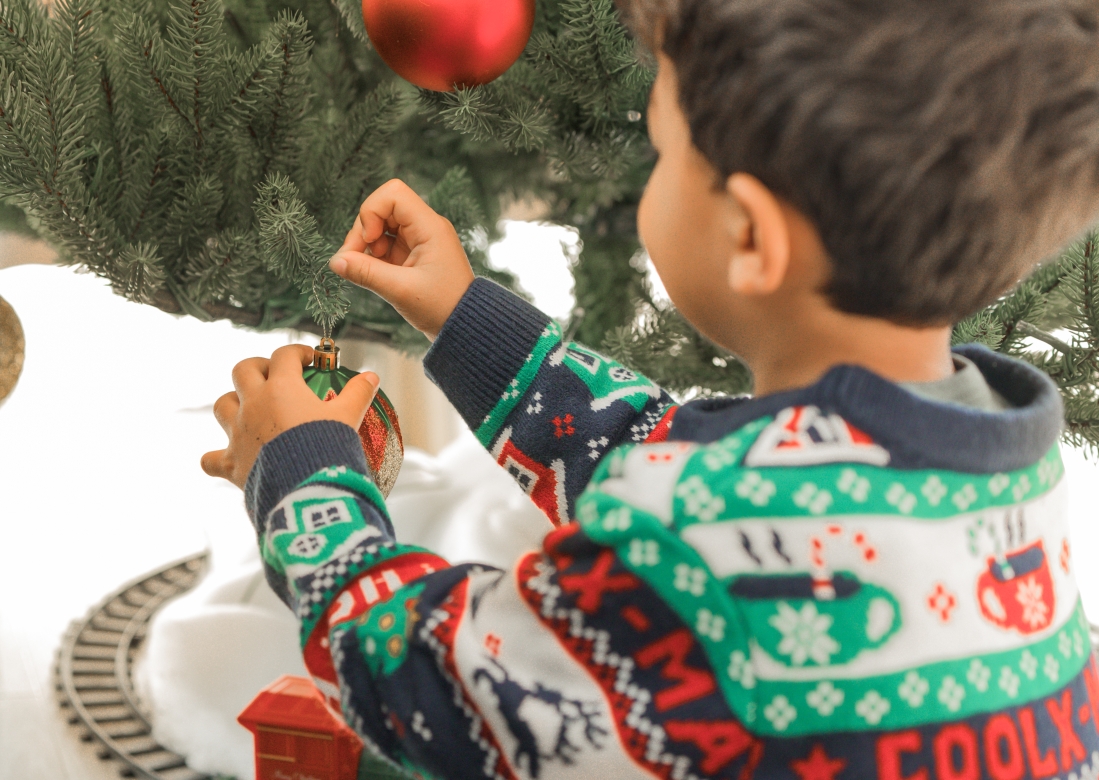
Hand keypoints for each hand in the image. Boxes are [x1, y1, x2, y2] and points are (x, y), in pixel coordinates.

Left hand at [200, 344, 378, 488]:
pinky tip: (227, 458)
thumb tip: (372, 376)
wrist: (307, 488)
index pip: (285, 355)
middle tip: (274, 376)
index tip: (311, 360)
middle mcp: (254, 405)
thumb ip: (359, 393)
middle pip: (244, 370)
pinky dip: (216, 458)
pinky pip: (211, 459)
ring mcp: (238, 433)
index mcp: (282, 388)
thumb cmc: (328, 447)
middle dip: (258, 368)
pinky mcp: (232, 464)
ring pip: (222, 405)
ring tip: (250, 410)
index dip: (298, 352)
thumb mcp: (349, 417)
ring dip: (234, 403)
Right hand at [328, 179, 474, 339]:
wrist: (464, 326)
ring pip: (381, 225)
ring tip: (366, 270)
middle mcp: (426, 227)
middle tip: (353, 260)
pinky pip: (386, 243)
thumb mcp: (401, 291)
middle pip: (383, 208)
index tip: (370, 241)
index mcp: (430, 227)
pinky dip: (374, 256)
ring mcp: (419, 239)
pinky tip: (374, 274)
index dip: (372, 211)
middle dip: (363, 231)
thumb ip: (366, 273)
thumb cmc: (442, 307)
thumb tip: (335, 261)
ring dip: (367, 245)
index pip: (393, 193)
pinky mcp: (413, 253)